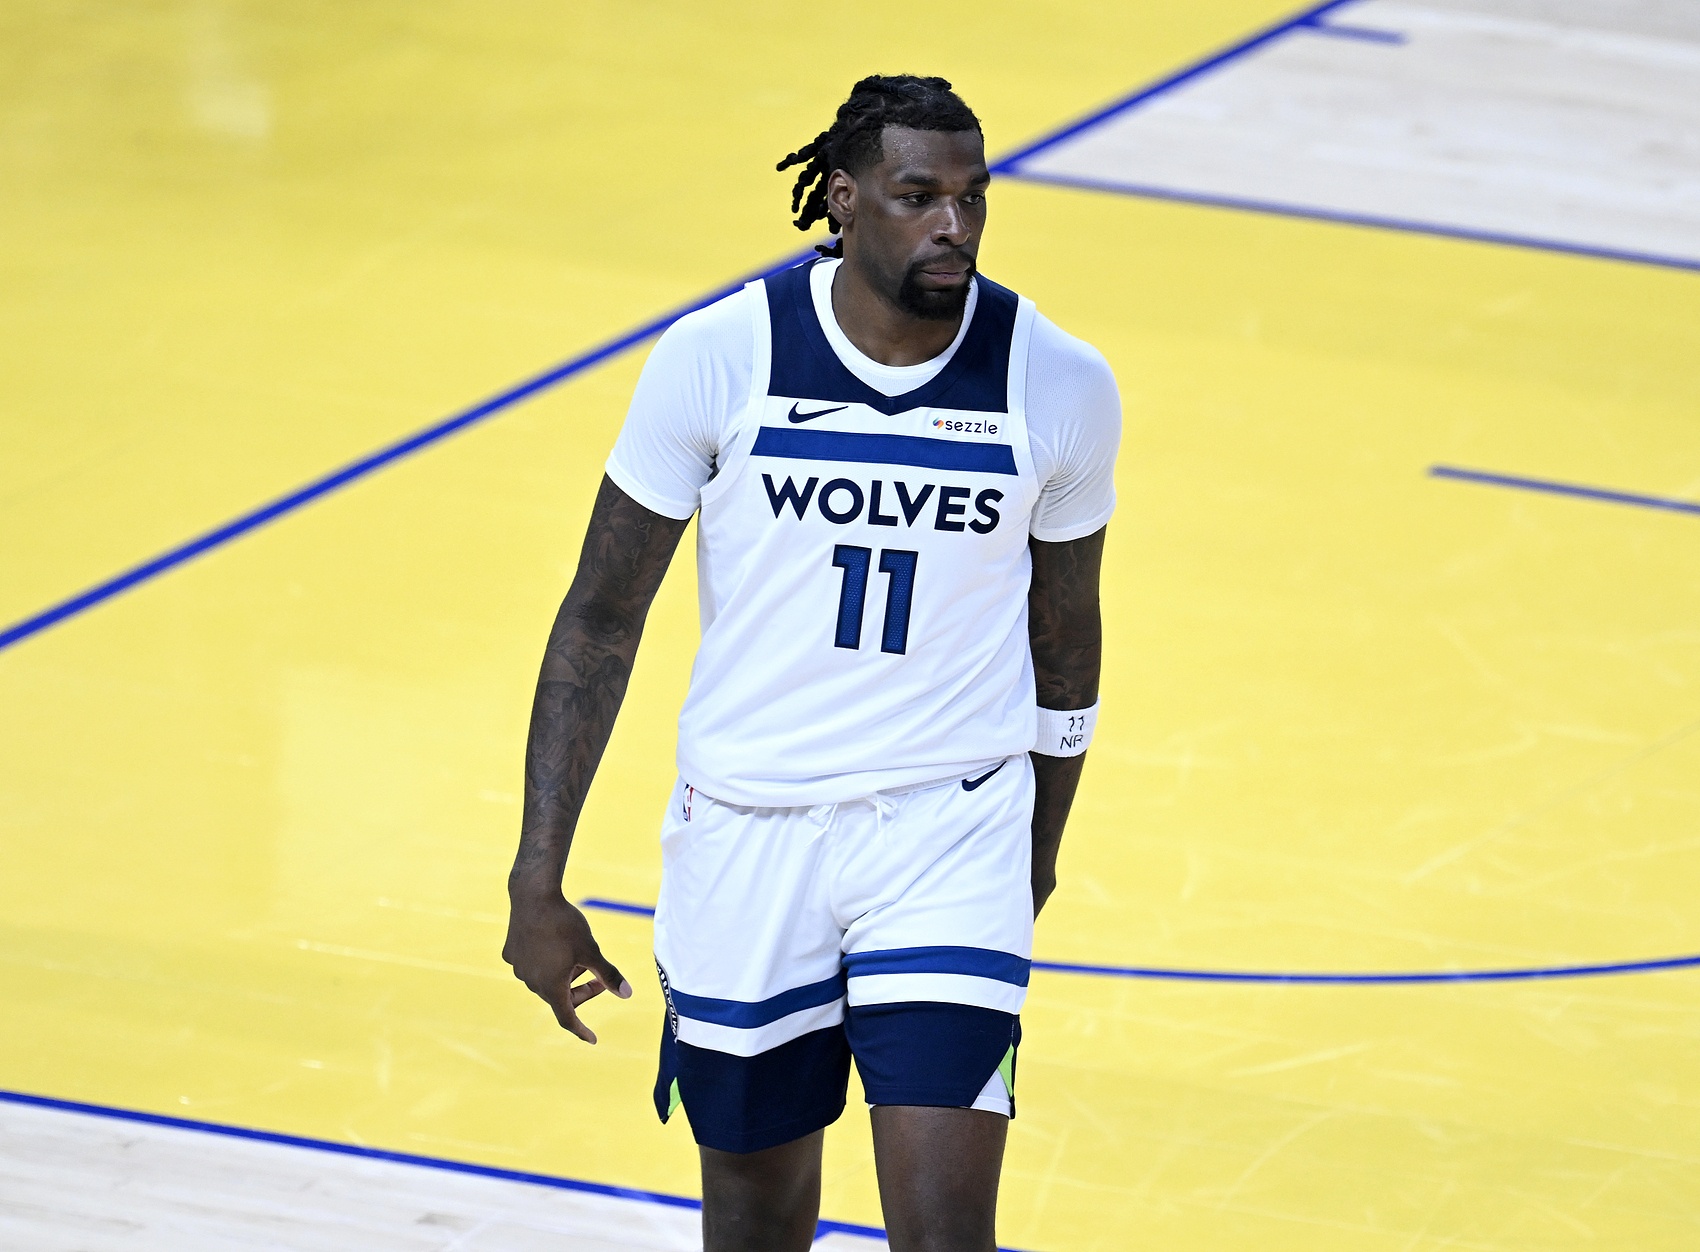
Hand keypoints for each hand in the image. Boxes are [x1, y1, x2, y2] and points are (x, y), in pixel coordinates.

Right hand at [502, 890, 631, 1043]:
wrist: (534, 896)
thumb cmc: (566, 925)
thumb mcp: (591, 951)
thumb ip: (608, 975)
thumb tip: (627, 994)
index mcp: (551, 987)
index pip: (567, 1018)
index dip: (581, 1029)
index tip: (592, 1039)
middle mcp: (530, 982)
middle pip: (558, 997)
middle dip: (580, 991)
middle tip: (599, 977)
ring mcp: (518, 968)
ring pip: (544, 980)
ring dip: (562, 976)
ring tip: (576, 957)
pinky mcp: (510, 953)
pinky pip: (530, 964)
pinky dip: (544, 962)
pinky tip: (551, 944)